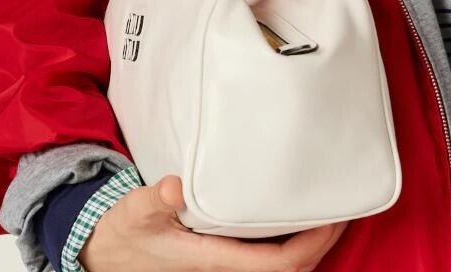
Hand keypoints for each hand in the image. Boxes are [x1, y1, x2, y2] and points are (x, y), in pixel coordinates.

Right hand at [79, 175, 347, 271]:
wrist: (107, 253)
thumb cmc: (126, 233)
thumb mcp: (135, 213)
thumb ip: (154, 200)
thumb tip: (174, 187)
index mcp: (215, 261)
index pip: (279, 262)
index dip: (312, 243)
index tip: (333, 215)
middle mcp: (227, 268)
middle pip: (292, 266)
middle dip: (322, 241)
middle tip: (343, 204)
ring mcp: (226, 265)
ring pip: (282, 263)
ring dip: (309, 240)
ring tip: (327, 206)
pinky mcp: (222, 256)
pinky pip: (268, 254)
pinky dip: (289, 238)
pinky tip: (293, 212)